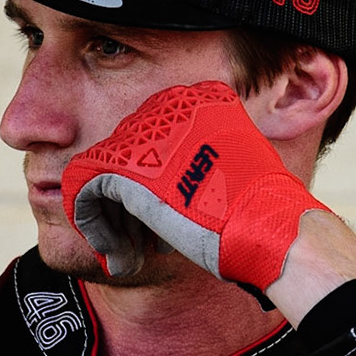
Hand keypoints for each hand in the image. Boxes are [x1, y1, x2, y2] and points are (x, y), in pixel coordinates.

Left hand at [61, 82, 326, 290]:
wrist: (270, 227)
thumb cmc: (260, 213)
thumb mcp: (229, 171)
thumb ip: (194, 166)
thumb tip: (159, 189)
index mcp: (200, 100)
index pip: (150, 142)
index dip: (147, 190)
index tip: (160, 227)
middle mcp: (170, 106)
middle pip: (123, 157)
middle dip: (126, 209)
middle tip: (141, 245)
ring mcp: (147, 134)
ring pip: (99, 174)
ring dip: (109, 222)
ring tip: (128, 255)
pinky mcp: (126, 166)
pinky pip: (85, 191)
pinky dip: (93, 226)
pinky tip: (117, 255)